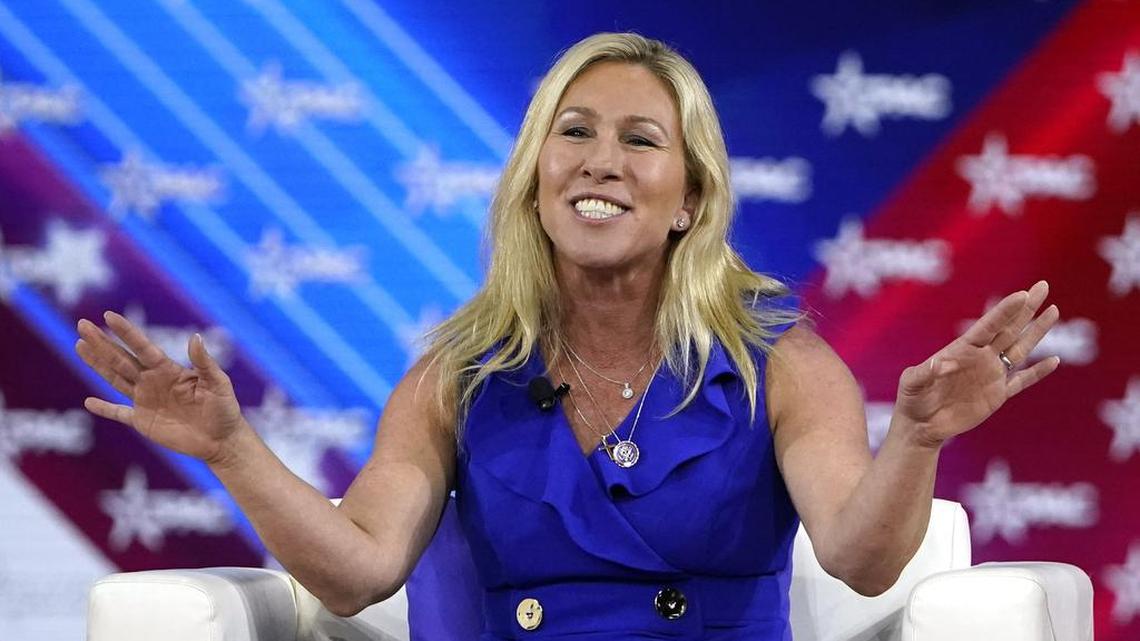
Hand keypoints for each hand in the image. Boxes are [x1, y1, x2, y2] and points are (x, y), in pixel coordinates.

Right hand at [75, 311, 246, 463]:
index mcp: (169, 370)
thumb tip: (195, 337)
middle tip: (82, 324)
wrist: (222, 440)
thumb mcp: (218, 383)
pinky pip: (119, 413)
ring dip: (97, 364)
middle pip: (121, 359)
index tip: (108, 316)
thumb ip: (204, 362)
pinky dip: (104, 409)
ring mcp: (146, 401)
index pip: (142, 347)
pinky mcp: (143, 422)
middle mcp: (153, 381)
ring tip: (80, 346)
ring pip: (115, 379)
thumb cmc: (225, 409)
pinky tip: (88, 402)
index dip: (126, 332)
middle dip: (101, 342)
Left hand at [893, 281, 1060, 448]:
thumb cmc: (912, 399)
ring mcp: (991, 375)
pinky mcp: (997, 395)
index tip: (1022, 294)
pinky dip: (1038, 372)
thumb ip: (925, 372)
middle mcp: (980, 357)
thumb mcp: (912, 383)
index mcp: (962, 349)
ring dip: (1036, 331)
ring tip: (1053, 310)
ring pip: (1020, 349)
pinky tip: (1054, 360)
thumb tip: (942, 364)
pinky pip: (1022, 381)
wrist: (921, 425)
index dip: (1005, 310)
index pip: (988, 326)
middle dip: (1026, 309)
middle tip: (1042, 286)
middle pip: (1009, 329)